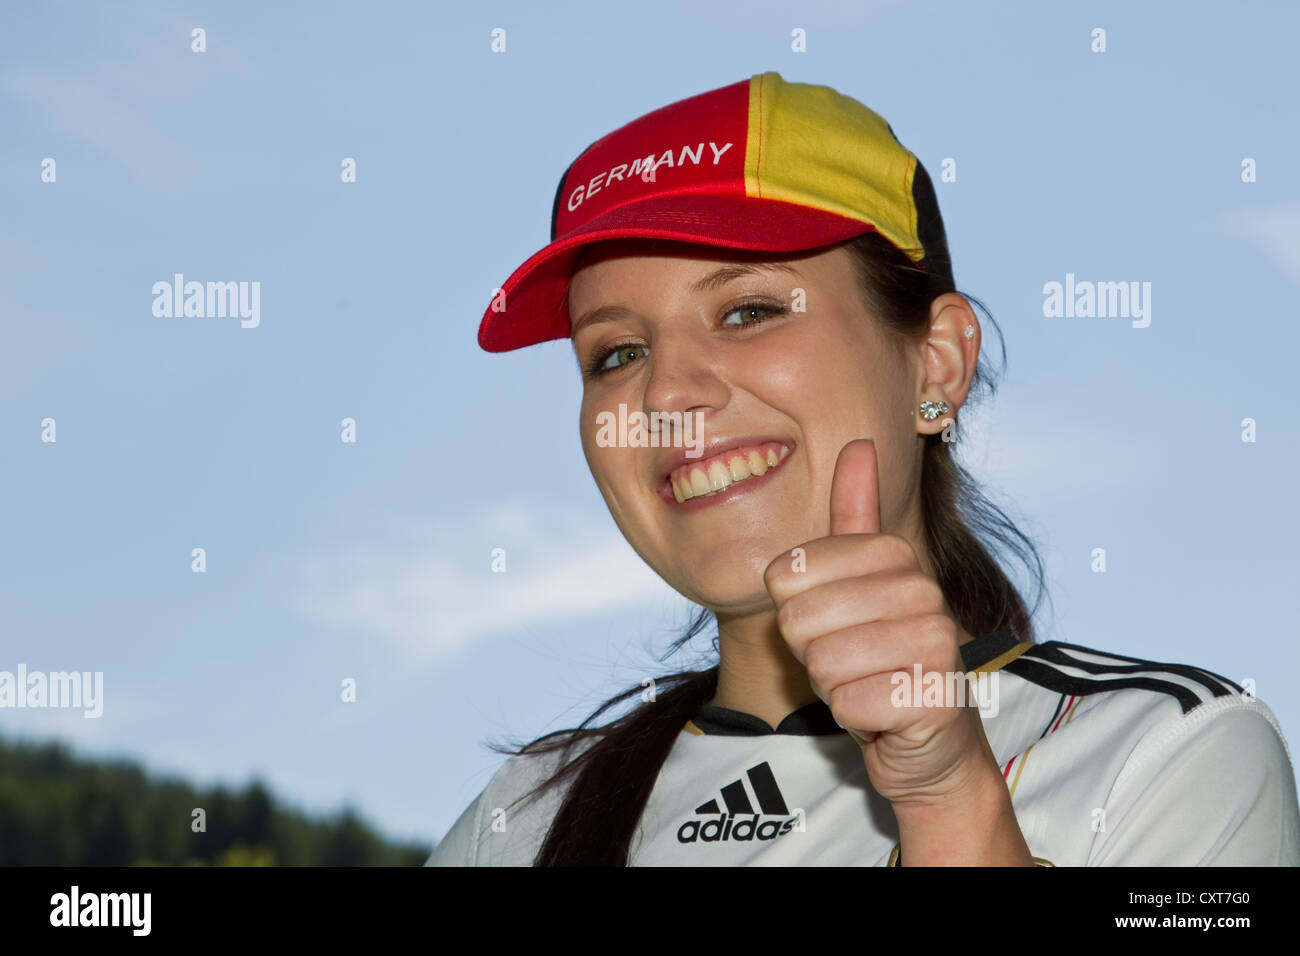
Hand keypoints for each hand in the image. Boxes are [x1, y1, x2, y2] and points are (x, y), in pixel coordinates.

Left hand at [762, 437, 994, 807]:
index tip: (833, 624)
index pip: (787, 574)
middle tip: (850, 662)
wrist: (930, 740)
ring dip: (833, 685)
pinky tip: (881, 714)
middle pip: (798, 619)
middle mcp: (924, 592)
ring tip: (867, 683)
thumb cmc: (880, 657)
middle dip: (812, 652)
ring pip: (821, 663)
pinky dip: (854, 718)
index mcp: (895, 557)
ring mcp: (936, 645)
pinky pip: (846, 704)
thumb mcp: (860, 583)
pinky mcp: (934, 699)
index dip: (794, 610)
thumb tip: (861, 441)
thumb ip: (855, 515)